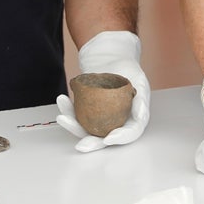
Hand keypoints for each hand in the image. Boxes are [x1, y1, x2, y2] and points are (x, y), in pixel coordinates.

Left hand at [55, 30, 150, 151]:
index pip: (128, 133)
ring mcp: (98, 118)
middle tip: (81, 145)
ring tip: (63, 117)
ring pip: (85, 128)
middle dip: (91, 144)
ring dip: (72, 125)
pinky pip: (75, 113)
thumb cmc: (129, 71)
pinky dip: (67, 108)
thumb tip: (141, 117)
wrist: (112, 58)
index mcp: (131, 120)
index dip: (119, 138)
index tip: (108, 138)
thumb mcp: (140, 82)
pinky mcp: (85, 110)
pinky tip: (62, 99)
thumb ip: (142, 100)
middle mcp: (114, 123)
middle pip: (104, 137)